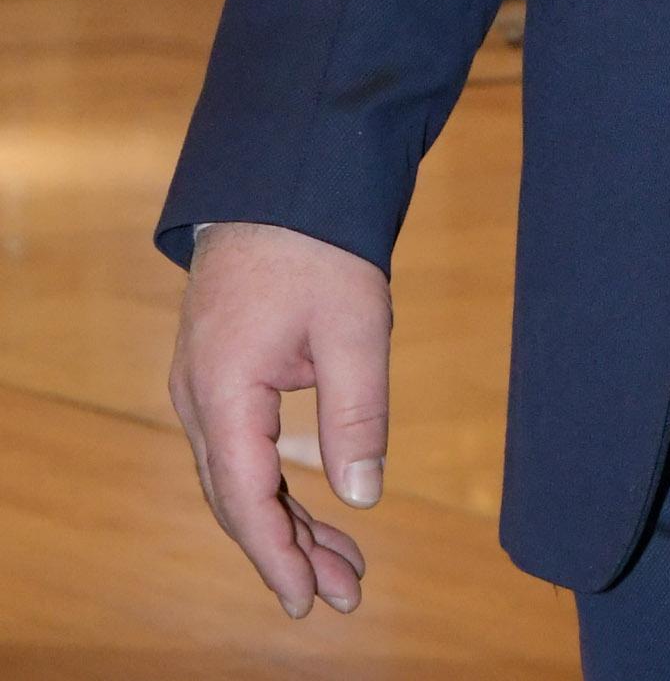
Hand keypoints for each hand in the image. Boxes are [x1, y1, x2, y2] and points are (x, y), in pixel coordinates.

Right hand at [169, 220, 389, 618]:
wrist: (283, 175)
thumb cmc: (319, 244)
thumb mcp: (354, 326)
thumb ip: (357, 414)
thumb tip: (363, 497)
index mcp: (222, 388)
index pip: (244, 496)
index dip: (277, 555)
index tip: (308, 601)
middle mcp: (198, 394)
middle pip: (238, 495)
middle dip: (290, 549)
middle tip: (346, 592)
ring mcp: (204, 382)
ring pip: (240, 475)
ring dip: (288, 521)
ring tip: (345, 565)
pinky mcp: (221, 370)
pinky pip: (242, 445)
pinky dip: (278, 482)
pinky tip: (317, 510)